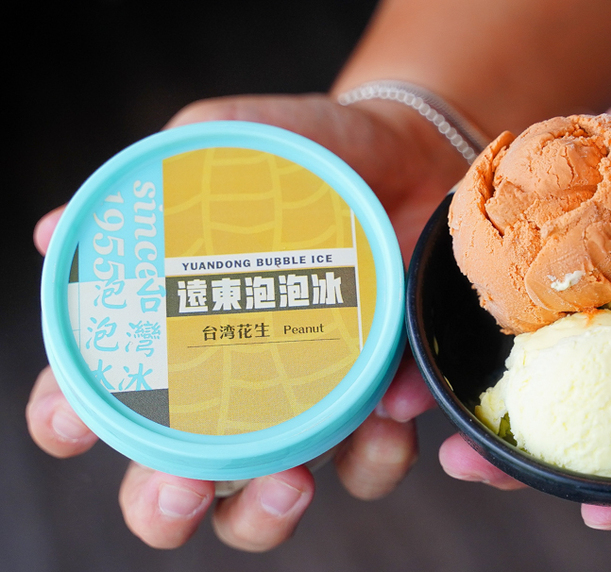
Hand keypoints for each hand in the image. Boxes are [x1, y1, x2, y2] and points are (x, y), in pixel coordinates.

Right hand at [27, 93, 468, 549]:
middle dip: (163, 505)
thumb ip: (158, 177)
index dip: (68, 420)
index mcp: (182, 334)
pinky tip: (394, 408)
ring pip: (266, 502)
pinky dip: (378, 452)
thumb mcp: (230, 142)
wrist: (411, 155)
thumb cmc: (309, 154)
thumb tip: (52, 232)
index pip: (100, 395)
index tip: (73, 420)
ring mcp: (307, 409)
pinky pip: (372, 461)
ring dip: (266, 511)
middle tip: (183, 489)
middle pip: (175, 484)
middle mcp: (235, 390)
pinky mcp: (377, 409)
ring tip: (292, 479)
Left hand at [439, 18, 610, 530]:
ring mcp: (607, 277)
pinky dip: (489, 300)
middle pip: (598, 403)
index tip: (603, 512)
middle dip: (541, 444)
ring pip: (550, 350)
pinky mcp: (568, 231)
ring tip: (437, 415)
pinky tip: (446, 321)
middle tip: (480, 467)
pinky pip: (522, 272)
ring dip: (500, 386)